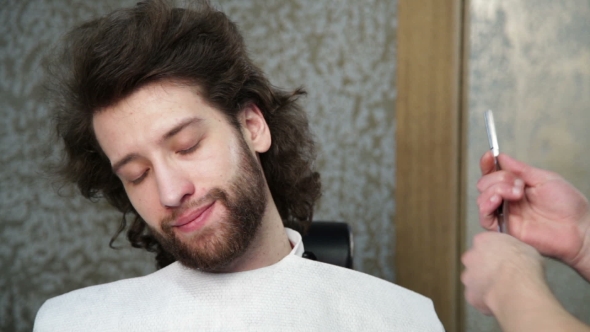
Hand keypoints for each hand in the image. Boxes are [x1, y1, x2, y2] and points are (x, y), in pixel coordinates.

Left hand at [461, 232, 544, 315]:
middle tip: (501, 275)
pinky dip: (485, 300)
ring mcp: (468, 276)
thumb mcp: (525, 247)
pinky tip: (499, 300)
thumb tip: (515, 254)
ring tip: (501, 290)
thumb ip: (512, 248)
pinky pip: (477, 297)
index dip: (493, 252)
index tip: (501, 258)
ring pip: (474, 280)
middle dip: (484, 268)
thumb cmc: (524, 265)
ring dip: (483, 284)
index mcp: (482, 241)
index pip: (483, 243)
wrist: (518, 288)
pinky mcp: (470, 294)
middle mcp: (470, 257)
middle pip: (474, 261)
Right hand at [477, 152, 589, 273]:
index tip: (489, 156)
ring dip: (495, 190)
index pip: (494, 174)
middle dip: (498, 178)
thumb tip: (502, 157)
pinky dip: (486, 206)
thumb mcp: (545, 179)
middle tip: (518, 184)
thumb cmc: (569, 205)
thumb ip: (521, 169)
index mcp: (517, 187)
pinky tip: (497, 200)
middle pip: (485, 184)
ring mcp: (506, 215)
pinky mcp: (505, 230)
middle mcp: (508, 201)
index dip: (488, 165)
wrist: (580, 228)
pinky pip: (485, 219)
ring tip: (516, 194)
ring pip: (482, 199)